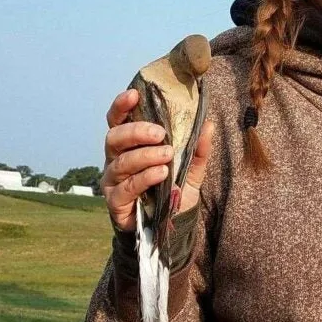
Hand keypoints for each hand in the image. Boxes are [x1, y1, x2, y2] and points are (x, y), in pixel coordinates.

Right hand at [101, 88, 213, 232]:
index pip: (117, 120)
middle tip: (161, 133)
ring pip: (121, 162)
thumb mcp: (190, 168)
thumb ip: (198, 148)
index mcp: (129, 145)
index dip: (121, 106)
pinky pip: (127, 187)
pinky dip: (145, 177)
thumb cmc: (173, 190)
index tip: (134, 94)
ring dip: (146, 155)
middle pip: (114, 138)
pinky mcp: (116, 202)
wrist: (170, 227)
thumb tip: (209, 124)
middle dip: (136, 132)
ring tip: (168, 154)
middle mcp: (116, 160)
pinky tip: (162, 173)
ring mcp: (113, 181)